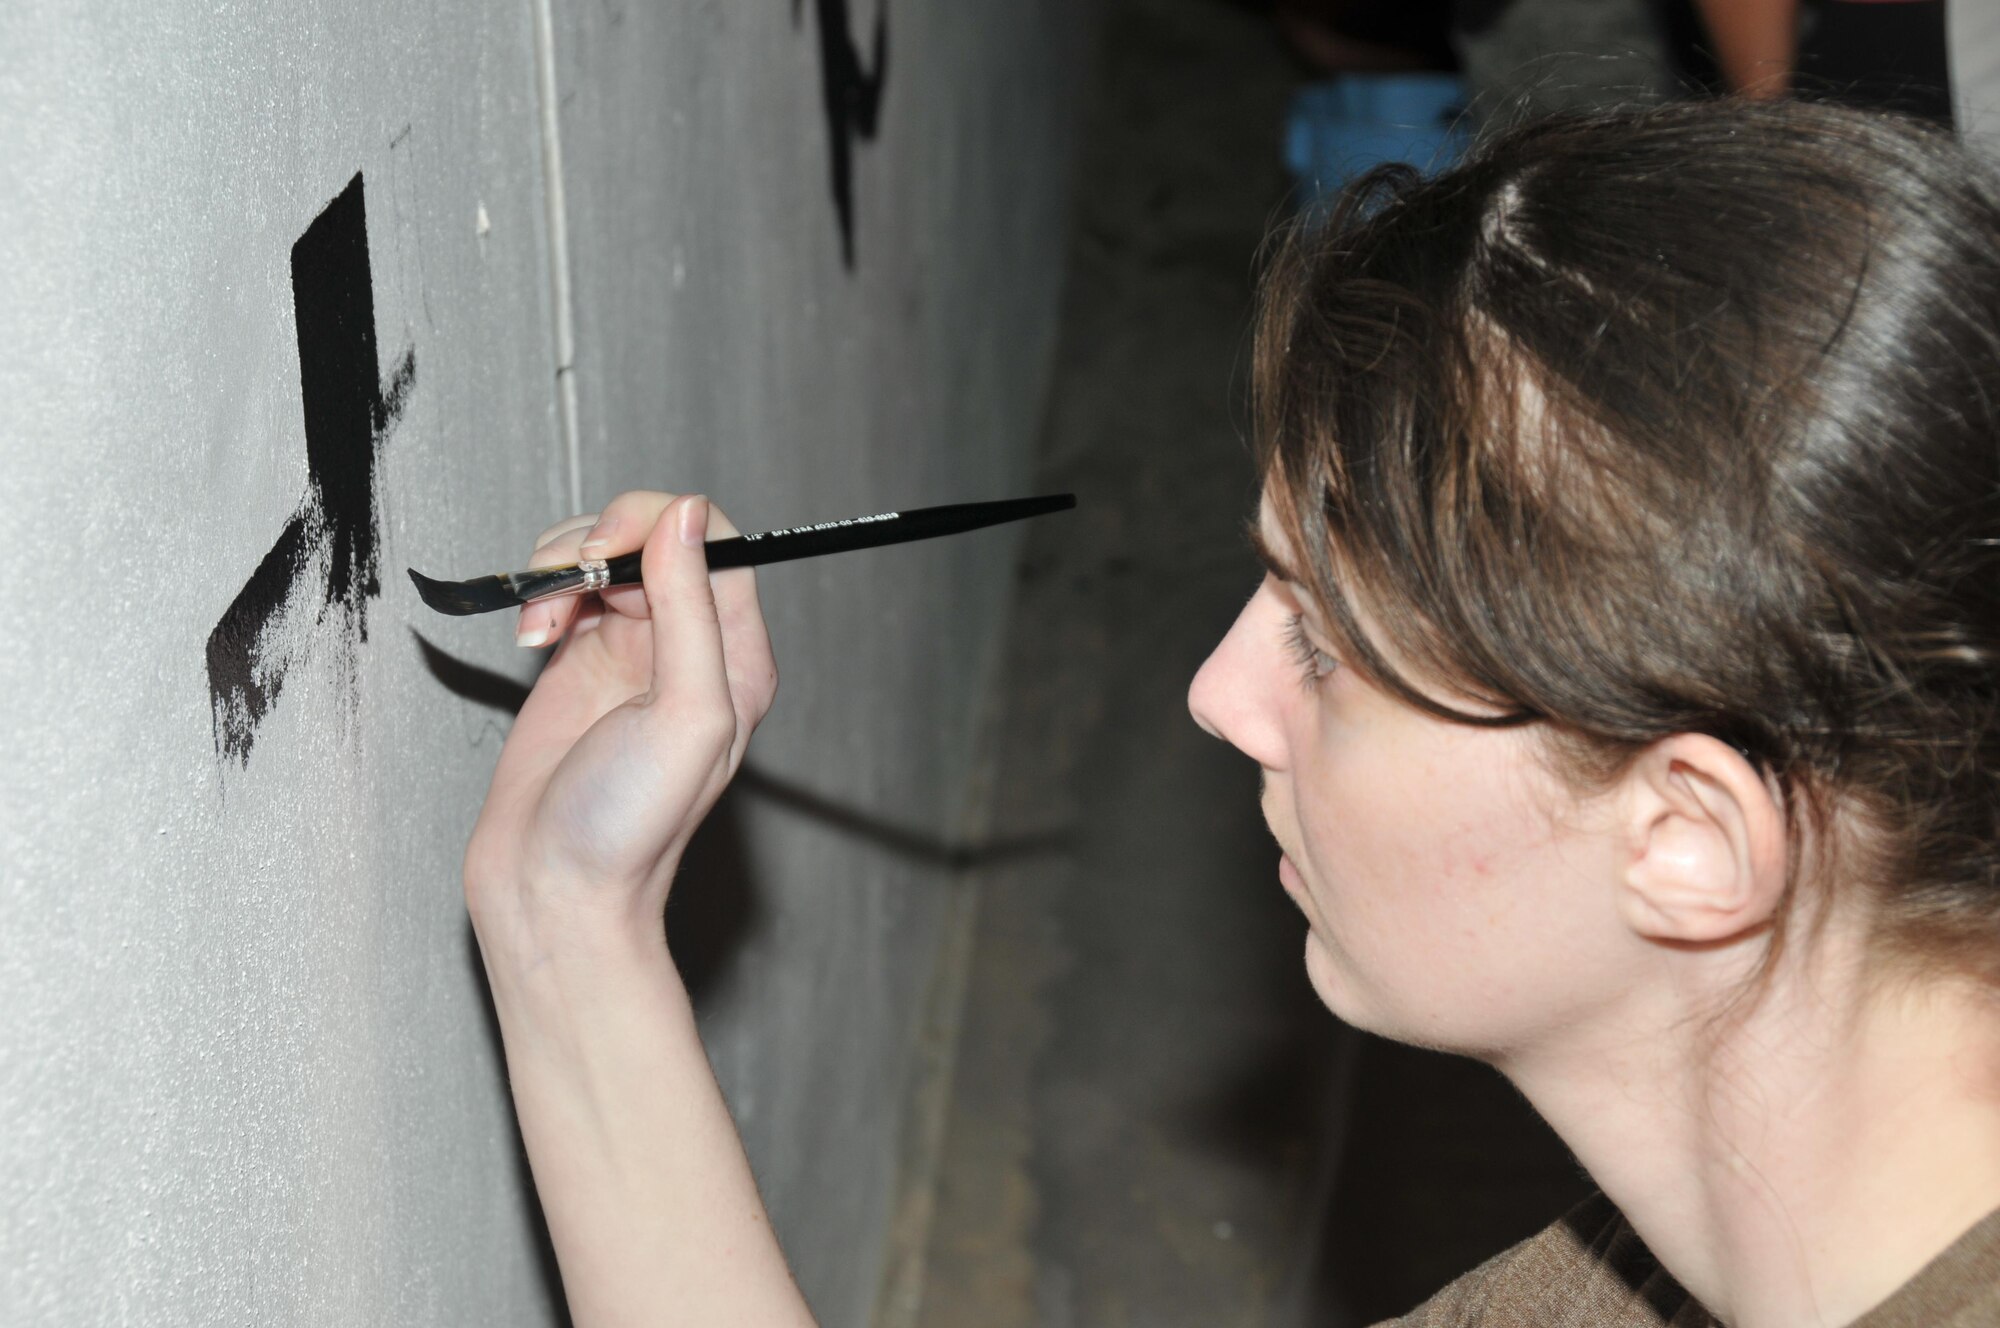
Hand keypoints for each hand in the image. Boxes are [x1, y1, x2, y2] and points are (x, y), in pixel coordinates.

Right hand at [463, 492, 777, 945]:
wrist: (554, 887)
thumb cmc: (629, 827)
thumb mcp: (686, 714)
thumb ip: (692, 609)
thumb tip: (687, 517)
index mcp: (736, 654)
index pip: (717, 539)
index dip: (658, 525)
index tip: (609, 555)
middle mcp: (689, 645)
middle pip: (654, 534)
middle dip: (600, 542)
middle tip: (571, 581)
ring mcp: (631, 648)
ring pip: (602, 553)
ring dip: (561, 566)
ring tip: (545, 620)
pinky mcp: (578, 658)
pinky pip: (564, 588)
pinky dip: (540, 593)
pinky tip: (532, 633)